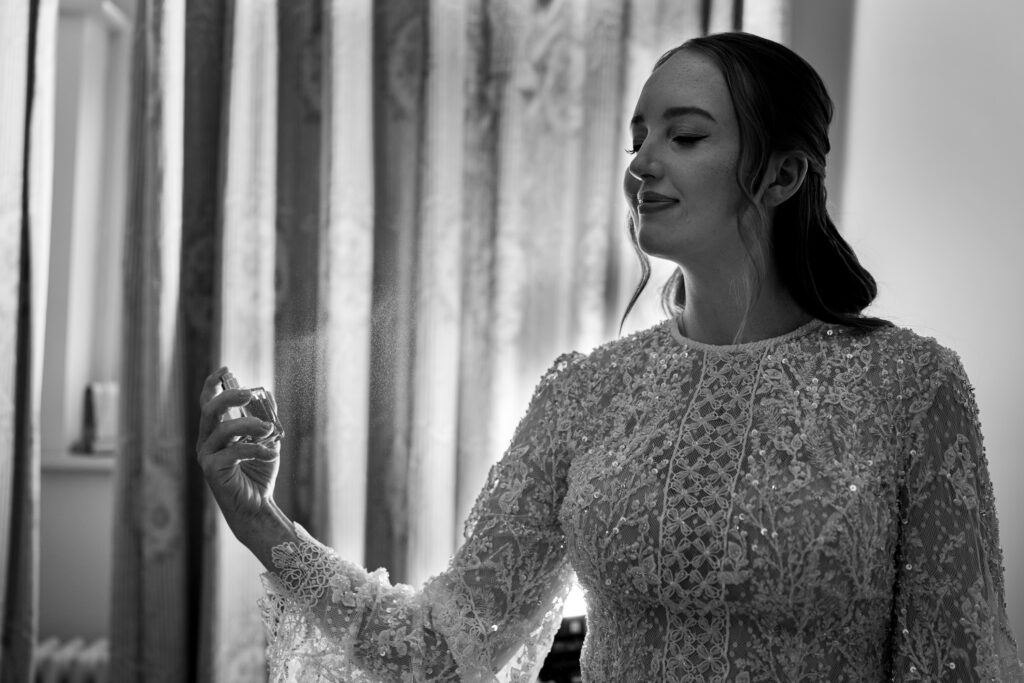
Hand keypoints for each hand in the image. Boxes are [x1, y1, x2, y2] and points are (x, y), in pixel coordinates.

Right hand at [196, 367, 280, 530]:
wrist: (257, 505)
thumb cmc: (259, 473)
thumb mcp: (267, 441)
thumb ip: (266, 419)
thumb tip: (267, 395)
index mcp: (215, 431)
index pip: (208, 402)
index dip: (213, 384)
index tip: (225, 368)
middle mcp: (206, 441)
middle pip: (210, 410)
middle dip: (230, 397)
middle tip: (250, 394)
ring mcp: (206, 456)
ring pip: (224, 430)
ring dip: (251, 425)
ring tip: (270, 430)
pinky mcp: (211, 470)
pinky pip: (234, 451)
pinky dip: (257, 449)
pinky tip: (271, 454)